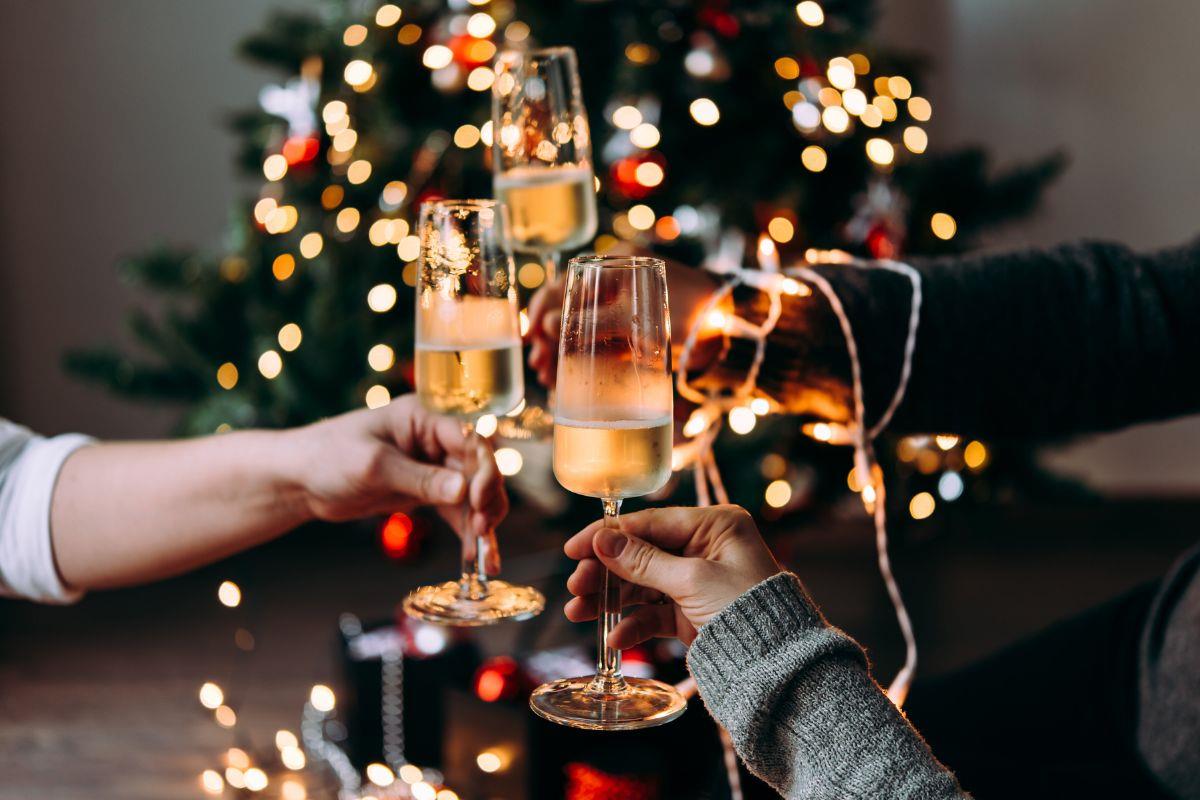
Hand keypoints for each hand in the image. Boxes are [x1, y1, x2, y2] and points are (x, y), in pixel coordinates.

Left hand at [283, 395, 507, 570]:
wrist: (298, 480)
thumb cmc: (328, 457)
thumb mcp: (373, 466)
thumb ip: (420, 479)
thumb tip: (464, 492)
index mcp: (423, 418)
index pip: (470, 439)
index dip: (483, 468)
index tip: (478, 499)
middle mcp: (433, 439)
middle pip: (479, 467)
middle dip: (487, 499)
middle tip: (482, 530)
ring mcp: (431, 466)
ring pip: (473, 493)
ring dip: (483, 521)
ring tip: (484, 555)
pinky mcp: (425, 491)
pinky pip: (456, 511)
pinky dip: (466, 533)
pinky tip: (475, 557)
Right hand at [526, 245, 722, 387]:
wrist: (732, 330)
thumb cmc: (690, 311)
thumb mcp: (636, 316)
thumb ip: (594, 320)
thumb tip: (546, 325)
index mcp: (617, 264)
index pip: (567, 283)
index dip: (544, 309)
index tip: (532, 336)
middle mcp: (616, 282)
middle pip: (569, 308)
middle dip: (549, 338)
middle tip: (540, 365)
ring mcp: (624, 308)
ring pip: (581, 328)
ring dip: (562, 352)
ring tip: (548, 377)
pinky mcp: (633, 331)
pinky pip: (598, 343)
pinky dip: (582, 359)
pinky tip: (568, 379)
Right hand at [562, 505, 780, 647]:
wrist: (778, 666)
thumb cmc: (747, 611)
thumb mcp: (692, 581)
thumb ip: (644, 561)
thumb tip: (603, 540)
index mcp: (715, 525)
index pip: (650, 522)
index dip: (609, 535)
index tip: (574, 548)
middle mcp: (705, 548)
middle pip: (641, 553)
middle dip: (606, 571)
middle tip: (576, 586)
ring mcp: (697, 581)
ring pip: (642, 585)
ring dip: (610, 599)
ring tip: (578, 612)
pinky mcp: (692, 612)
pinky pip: (654, 613)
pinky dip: (633, 625)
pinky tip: (615, 639)